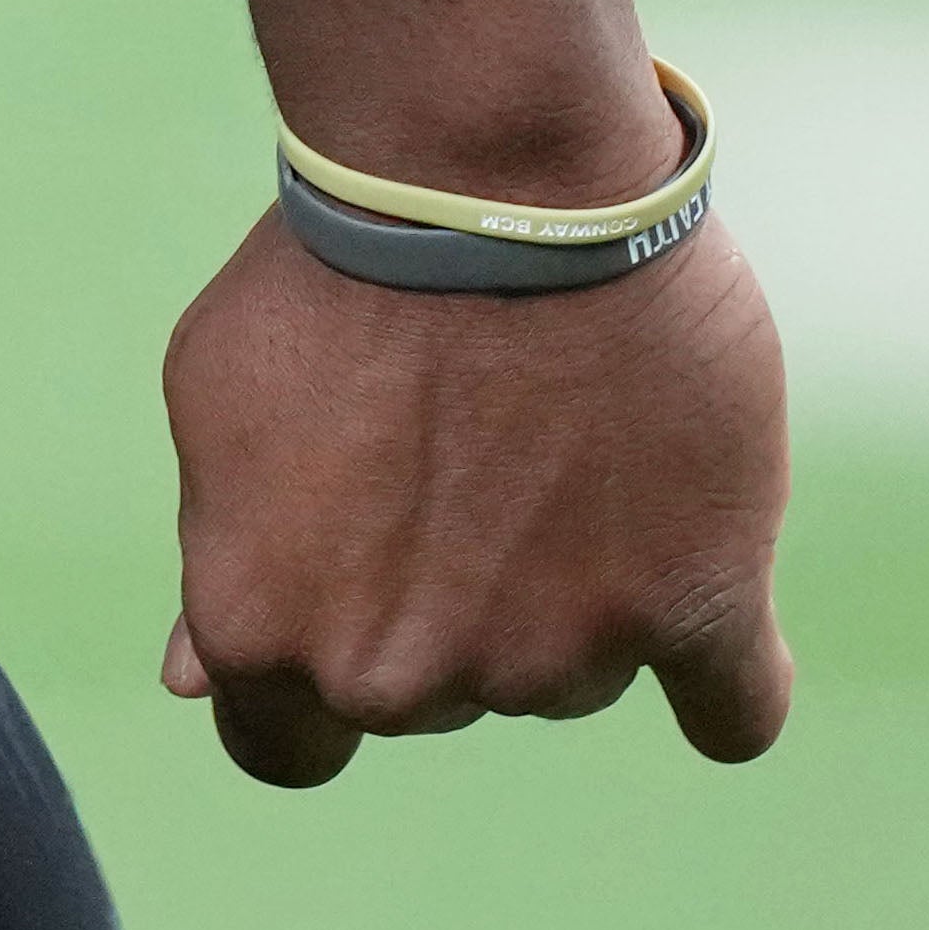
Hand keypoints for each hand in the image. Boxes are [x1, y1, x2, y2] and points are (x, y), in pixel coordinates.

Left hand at [157, 206, 793, 785]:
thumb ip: (221, 558)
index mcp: (268, 635)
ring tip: (561, 439)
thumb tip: (195, 681)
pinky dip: (726, 676)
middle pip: (436, 697)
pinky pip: (733, 709)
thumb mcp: (218, 410)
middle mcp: (405, 676)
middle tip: (463, 460)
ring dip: (570, 591)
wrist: (489, 181)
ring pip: (570, 675)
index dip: (310, 678)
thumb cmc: (336, 276)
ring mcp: (556, 656)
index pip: (286, 749)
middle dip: (441, 604)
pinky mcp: (696, 610)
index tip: (354, 596)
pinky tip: (700, 607)